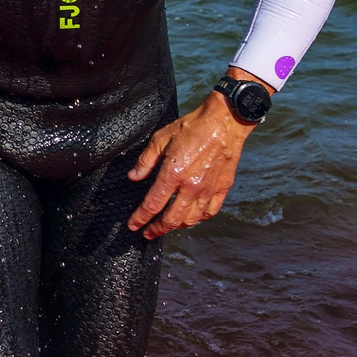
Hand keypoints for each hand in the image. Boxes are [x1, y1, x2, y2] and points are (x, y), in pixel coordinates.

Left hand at [126, 87, 254, 239]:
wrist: (224, 122)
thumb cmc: (191, 127)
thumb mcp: (160, 139)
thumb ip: (145, 161)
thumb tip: (133, 177)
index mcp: (173, 173)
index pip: (152, 204)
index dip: (140, 218)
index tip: (133, 226)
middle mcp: (191, 186)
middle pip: (171, 219)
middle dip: (157, 229)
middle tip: (148, 234)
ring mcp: (208, 189)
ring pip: (191, 219)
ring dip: (177, 226)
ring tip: (168, 225)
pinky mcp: (222, 188)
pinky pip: (210, 212)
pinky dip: (199, 219)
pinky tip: (193, 217)